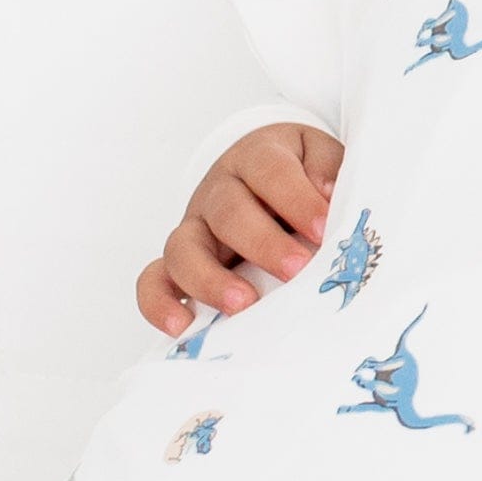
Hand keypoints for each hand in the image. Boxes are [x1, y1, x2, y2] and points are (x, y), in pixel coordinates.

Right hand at [135, 124, 345, 333]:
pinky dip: (159, 303)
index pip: (270, 171)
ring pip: (184, 247)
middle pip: (229, 212)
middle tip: (297, 269)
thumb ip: (328, 168)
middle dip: (264, 243)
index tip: (324, 228)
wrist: (269, 175)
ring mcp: (194, 226)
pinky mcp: (176, 261)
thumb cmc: (301, 170)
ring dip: (211, 278)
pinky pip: (153, 280)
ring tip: (244, 304)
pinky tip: (182, 326)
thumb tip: (328, 193)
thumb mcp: (320, 154)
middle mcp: (218, 190)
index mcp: (256, 156)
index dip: (297, 199)